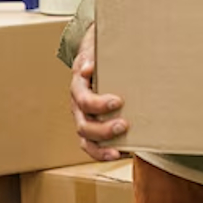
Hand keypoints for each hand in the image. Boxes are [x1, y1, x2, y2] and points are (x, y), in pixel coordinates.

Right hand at [69, 24, 128, 160]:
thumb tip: (88, 68)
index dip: (99, 104)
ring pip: (86, 140)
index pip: (84, 100)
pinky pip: (92, 147)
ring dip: (102, 148)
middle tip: (124, 125)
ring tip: (120, 151)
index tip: (119, 101)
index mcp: (78, 87)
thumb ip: (92, 57)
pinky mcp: (91, 127)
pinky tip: (122, 154)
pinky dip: (104, 154)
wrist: (94, 59)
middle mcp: (77, 106)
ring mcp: (83, 118)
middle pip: (83, 125)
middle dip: (104, 129)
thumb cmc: (99, 55)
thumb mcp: (95, 49)